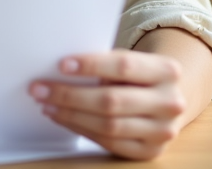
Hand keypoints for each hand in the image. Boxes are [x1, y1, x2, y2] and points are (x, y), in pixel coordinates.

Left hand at [29, 49, 184, 160]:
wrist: (168, 100)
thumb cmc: (140, 76)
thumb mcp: (133, 61)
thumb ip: (107, 63)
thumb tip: (61, 69)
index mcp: (167, 70)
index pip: (123, 65)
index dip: (91, 65)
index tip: (62, 65)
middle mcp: (170, 102)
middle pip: (112, 100)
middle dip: (70, 95)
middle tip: (40, 89)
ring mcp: (162, 130)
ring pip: (108, 125)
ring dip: (71, 115)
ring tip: (47, 105)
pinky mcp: (151, 151)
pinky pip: (109, 142)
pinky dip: (82, 130)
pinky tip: (65, 118)